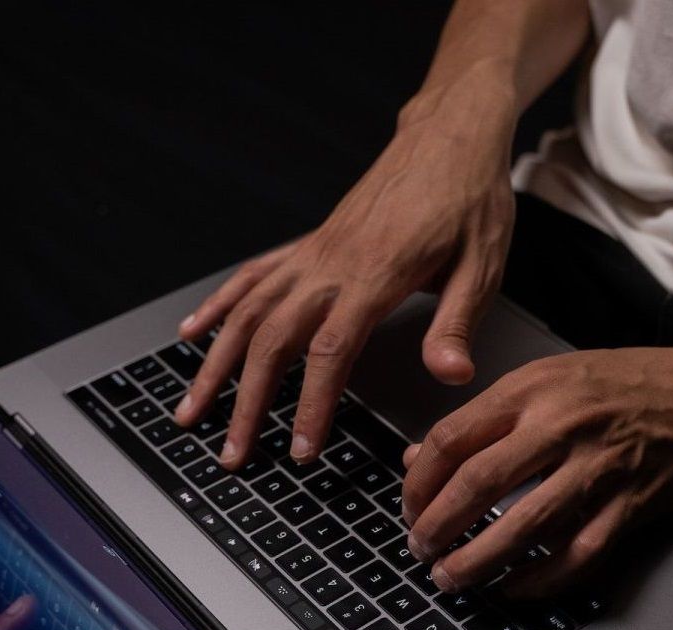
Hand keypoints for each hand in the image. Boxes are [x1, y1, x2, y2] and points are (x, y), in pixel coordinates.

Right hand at [175, 68, 516, 466]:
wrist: (450, 134)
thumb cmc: (470, 198)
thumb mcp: (481, 264)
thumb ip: (456, 324)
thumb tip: (451, 376)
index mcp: (375, 276)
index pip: (329, 352)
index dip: (309, 406)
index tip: (297, 450)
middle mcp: (331, 265)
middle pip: (272, 340)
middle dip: (246, 402)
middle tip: (232, 452)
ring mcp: (314, 252)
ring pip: (248, 311)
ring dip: (216, 364)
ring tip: (191, 408)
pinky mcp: (310, 242)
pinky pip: (253, 275)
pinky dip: (219, 305)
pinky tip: (194, 330)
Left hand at [401, 345, 672, 598]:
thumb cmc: (620, 382)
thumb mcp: (544, 377)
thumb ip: (482, 416)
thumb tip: (418, 457)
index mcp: (531, 390)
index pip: (452, 438)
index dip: (418, 481)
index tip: (408, 505)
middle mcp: (560, 427)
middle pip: (478, 484)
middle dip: (437, 525)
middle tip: (419, 548)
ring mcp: (597, 468)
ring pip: (524, 526)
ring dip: (477, 560)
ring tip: (450, 577)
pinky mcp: (630, 505)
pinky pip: (578, 554)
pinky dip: (540, 579)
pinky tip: (513, 587)